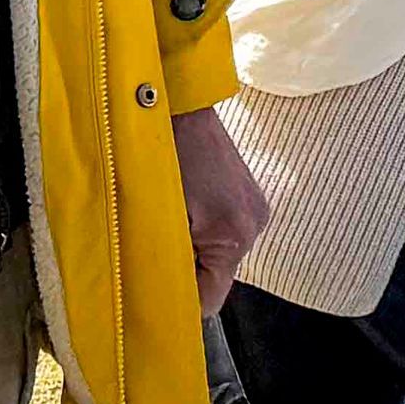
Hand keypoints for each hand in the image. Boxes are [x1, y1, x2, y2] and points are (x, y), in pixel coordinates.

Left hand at [169, 108, 267, 316]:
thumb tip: (157, 296)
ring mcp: (255, 210)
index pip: (209, 300)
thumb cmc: (157, 153)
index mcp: (234, 235)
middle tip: (149, 253)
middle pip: (215, 277)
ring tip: (161, 226)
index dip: (178, 303)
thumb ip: (162, 259)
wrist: (177, 100)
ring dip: (189, 250)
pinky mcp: (248, 197)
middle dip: (183, 271)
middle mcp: (254, 225)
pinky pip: (221, 233)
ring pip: (217, 255)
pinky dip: (198, 231)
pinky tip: (180, 213)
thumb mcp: (154, 215)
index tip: (149, 298)